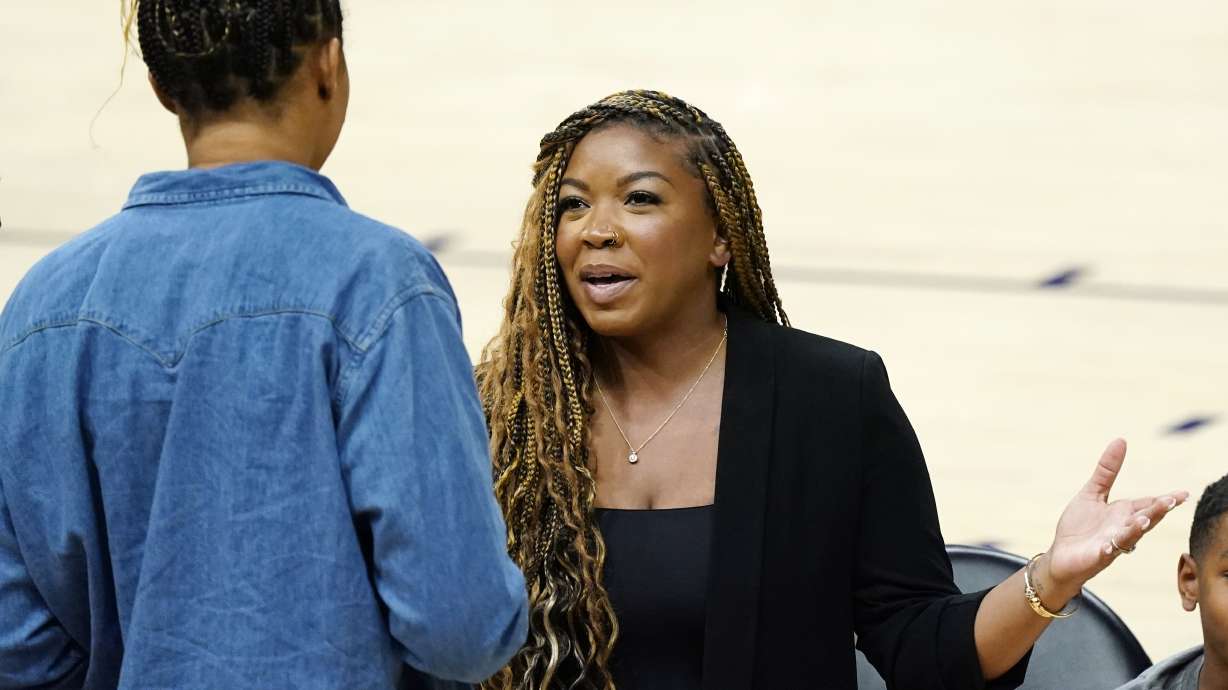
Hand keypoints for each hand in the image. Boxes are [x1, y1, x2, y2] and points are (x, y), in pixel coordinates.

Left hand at [1040, 438, 1188, 605]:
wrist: (1061, 555)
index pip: (1148, 504)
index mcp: (1124, 513)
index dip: (1165, 500)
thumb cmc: (1079, 526)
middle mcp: (1123, 528)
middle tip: (1170, 501)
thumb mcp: (1092, 493)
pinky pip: (1107, 552)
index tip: (1183, 494)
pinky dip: (1109, 548)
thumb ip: (1107, 471)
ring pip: (1129, 535)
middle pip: (1145, 519)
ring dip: (1136, 528)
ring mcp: (1112, 543)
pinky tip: (1108, 545)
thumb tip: (1121, 440)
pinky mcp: (1097, 556)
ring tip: (1144, 519)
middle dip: (1157, 511)